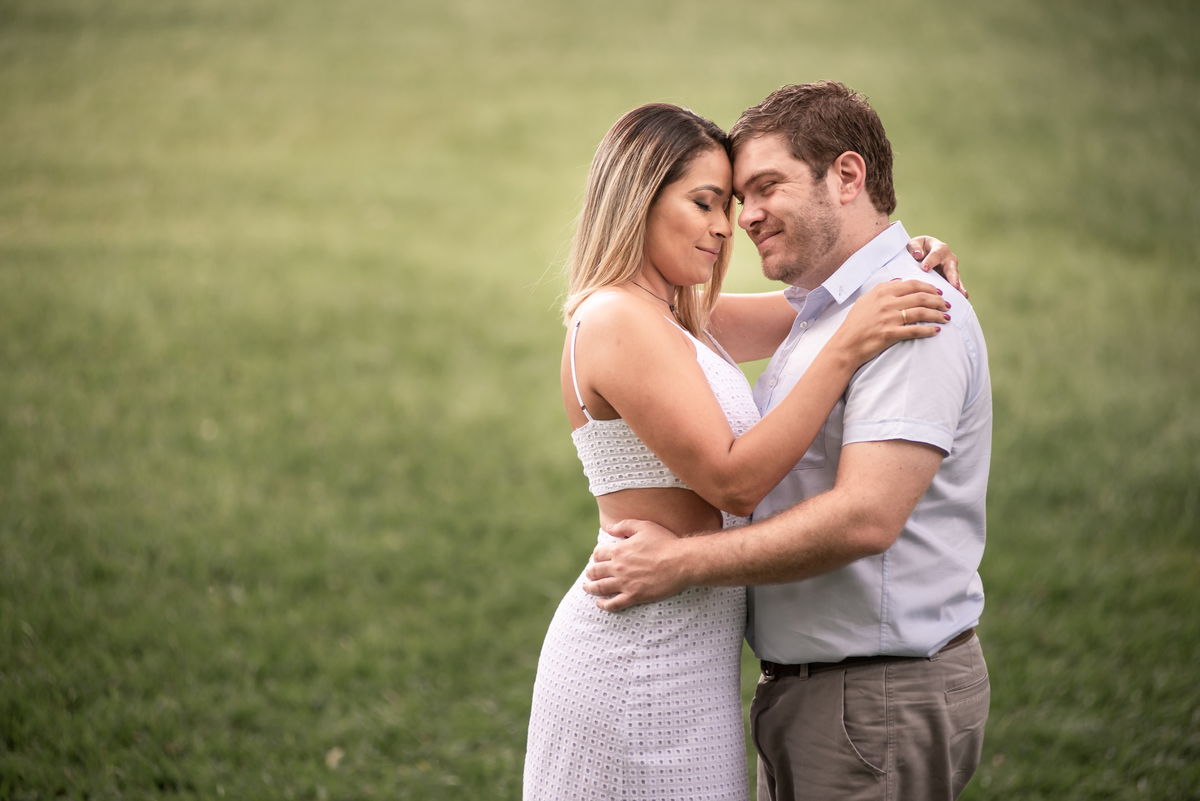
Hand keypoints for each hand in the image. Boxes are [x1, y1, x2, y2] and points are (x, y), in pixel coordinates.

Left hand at [583, 519, 690, 611]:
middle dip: (590, 572)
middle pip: (594, 572)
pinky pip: (614, 603)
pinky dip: (604, 605)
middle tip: (589, 574)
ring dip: (590, 588)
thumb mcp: (644, 526)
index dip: (595, 556)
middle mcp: (618, 568)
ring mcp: (625, 583)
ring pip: (600, 588)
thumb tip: (609, 527)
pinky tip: (600, 603)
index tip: (596, 558)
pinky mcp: (634, 596)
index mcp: (619, 550)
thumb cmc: (665, 542)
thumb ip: (624, 525)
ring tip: (587, 588)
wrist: (681, 562)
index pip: (597, 554)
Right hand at [832, 279, 949, 366]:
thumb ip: (882, 289)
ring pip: (921, 312)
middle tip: (947, 305)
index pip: (912, 285)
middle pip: (921, 297)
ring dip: (937, 315)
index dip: (929, 287)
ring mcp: (889, 318)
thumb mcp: (865, 301)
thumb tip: (898, 281)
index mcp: (881, 292)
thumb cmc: (854, 324)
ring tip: (946, 317)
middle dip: (938, 300)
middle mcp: (886, 303)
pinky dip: (928, 330)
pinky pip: (915, 330)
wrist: (845, 346)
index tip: (938, 292)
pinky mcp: (890, 334)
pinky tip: (936, 331)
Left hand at [907, 236, 967, 297]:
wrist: (923, 251)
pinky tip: (962, 299)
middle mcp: (948, 258)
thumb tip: (918, 255)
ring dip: (958, 287)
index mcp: (939, 248)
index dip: (930, 261)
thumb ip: (915, 248)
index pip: (935, 255)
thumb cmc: (918, 247)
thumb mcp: (914, 243)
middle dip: (952, 276)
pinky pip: (955, 285)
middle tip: (954, 285)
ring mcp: (951, 269)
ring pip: (955, 278)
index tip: (924, 268)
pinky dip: (958, 292)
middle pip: (951, 268)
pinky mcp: (950, 278)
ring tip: (962, 295)